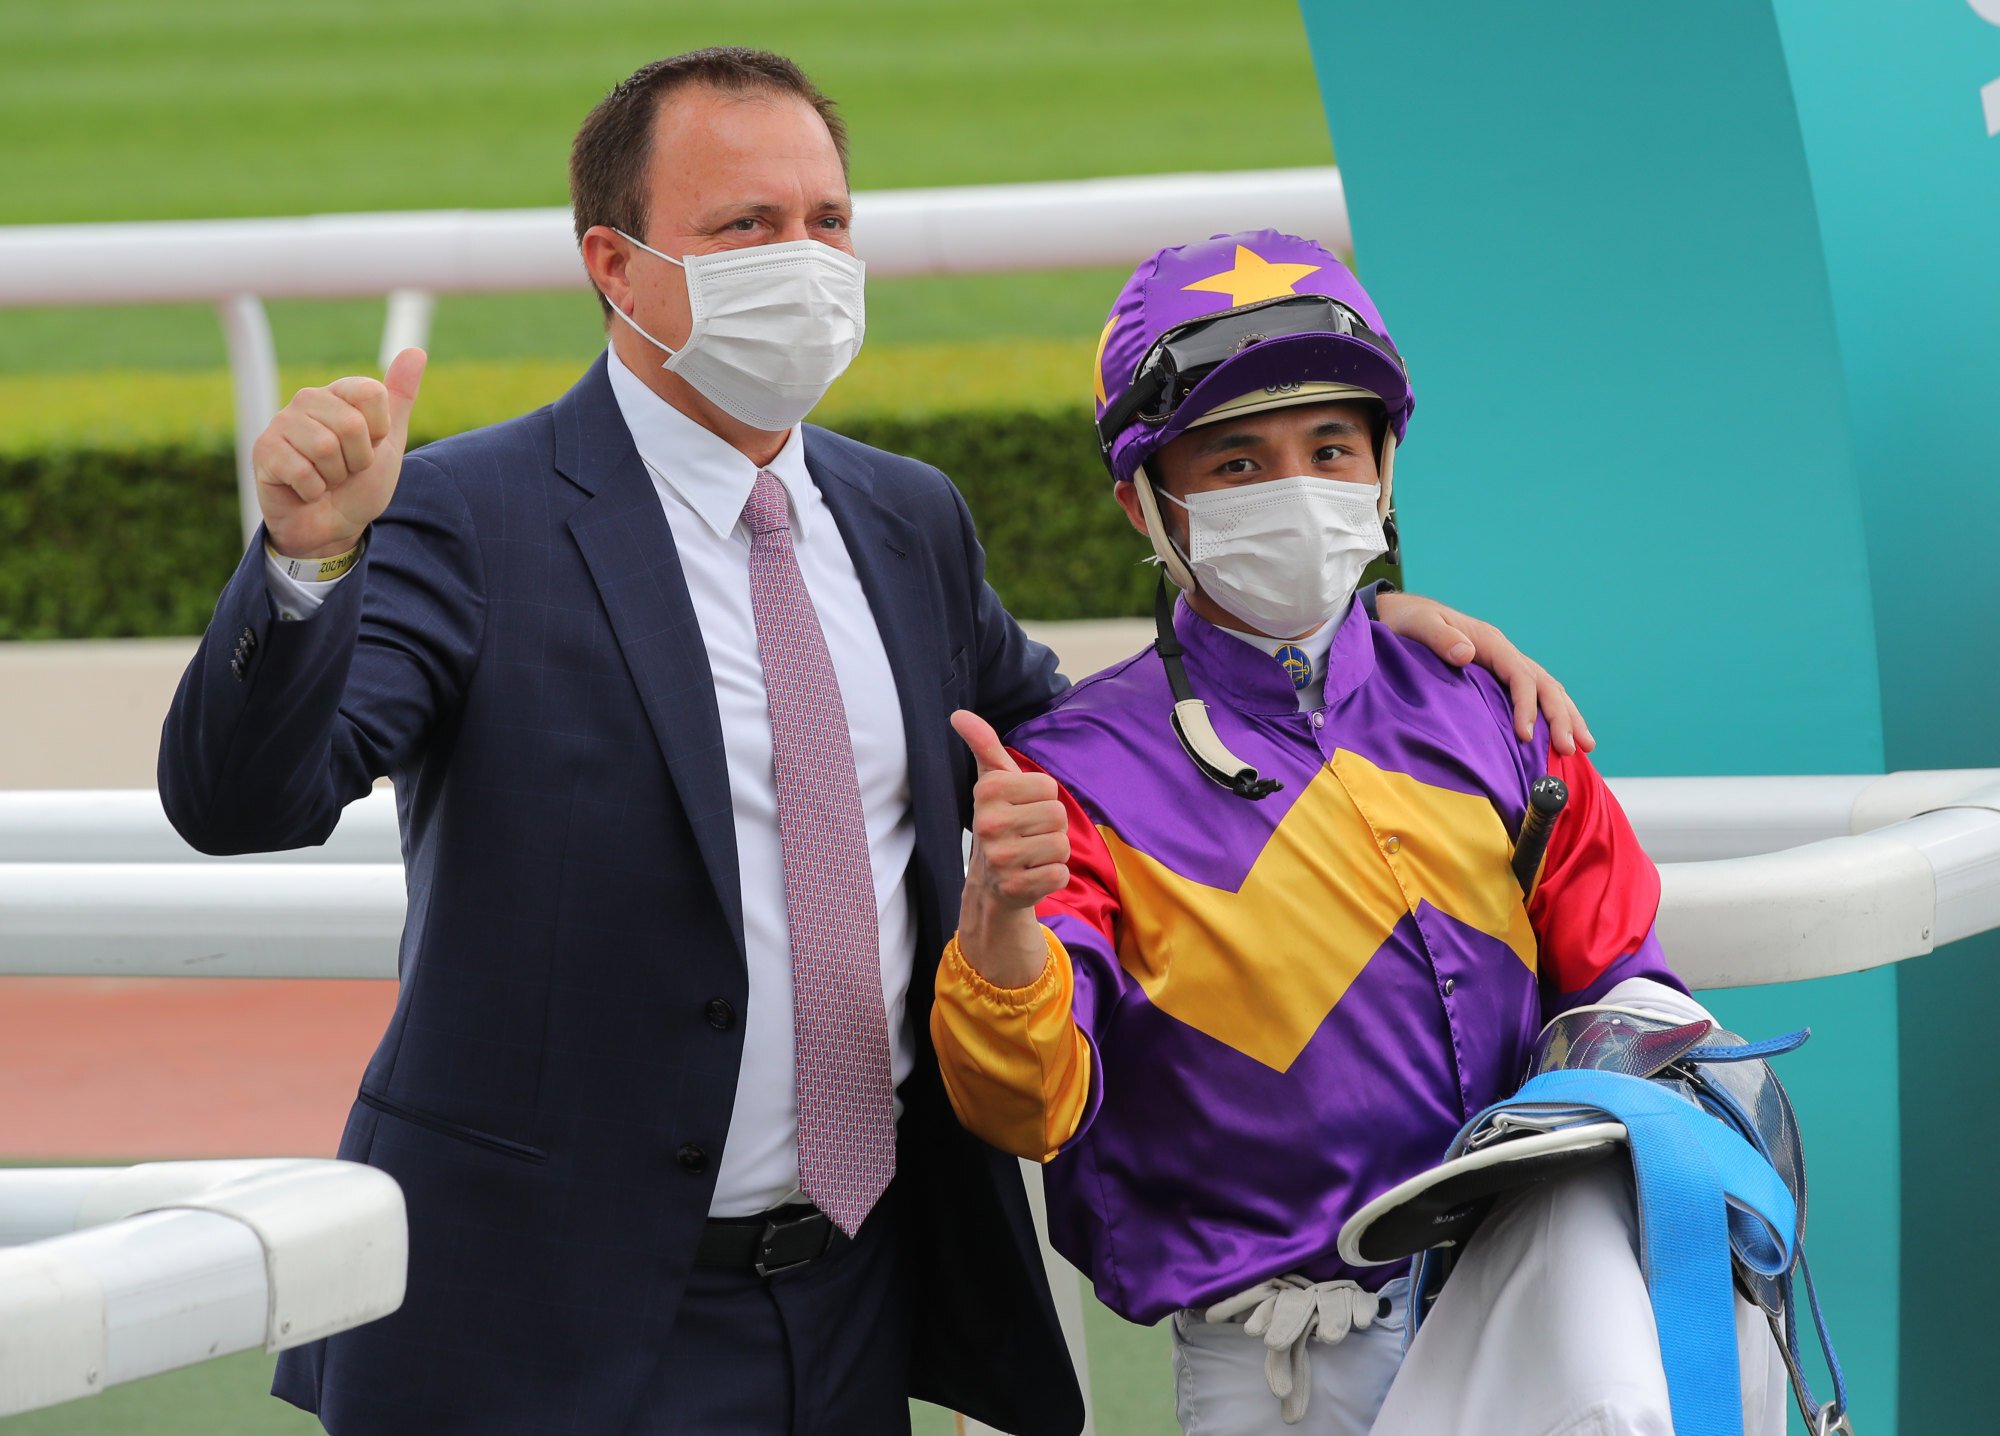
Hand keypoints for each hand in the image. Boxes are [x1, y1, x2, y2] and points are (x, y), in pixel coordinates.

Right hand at [253, 348, 426, 559]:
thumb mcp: (389, 442)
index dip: (380, 432)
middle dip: (358, 460)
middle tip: (346, 470)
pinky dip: (313, 491)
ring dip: (335, 477)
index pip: (372, 394)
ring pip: (326, 448)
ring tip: (326, 479)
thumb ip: (401, 397)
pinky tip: (306, 489)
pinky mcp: (264, 450)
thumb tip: (416, 351)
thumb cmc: (359, 483)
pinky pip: (303, 471)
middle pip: (351, 425)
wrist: (333, 526)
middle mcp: (308, 399)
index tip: (370, 446)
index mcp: (340, 393)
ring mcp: (282, 423)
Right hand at [951, 709, 1068, 987]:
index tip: (1021, 808)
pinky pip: (1060, 874)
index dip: (1041, 798)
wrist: (989, 882)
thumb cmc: (999, 821)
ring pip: (1062, 844)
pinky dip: (1053, 876)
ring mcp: (1000, 859)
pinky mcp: (1015, 888)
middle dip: (1050, 827)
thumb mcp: (992, 781)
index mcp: (987, 791)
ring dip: (1053, 851)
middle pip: (1057, 815)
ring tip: (1030, 854)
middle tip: (1027, 834)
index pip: (1048, 786)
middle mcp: (988, 825)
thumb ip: (983, 744)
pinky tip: (1032, 875)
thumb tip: (959, 714)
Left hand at [1375, 591, 1594, 754]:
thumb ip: (1440, 638)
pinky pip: (1533, 695)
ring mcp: (1505, 665)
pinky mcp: (1499, 677)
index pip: (1520, 676)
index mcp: (1490, 643)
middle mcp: (1504, 653)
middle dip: (1561, 717)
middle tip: (1572, 749)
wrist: (1403, 616)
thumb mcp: (1419, 625)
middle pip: (1544, 685)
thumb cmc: (1409, 622)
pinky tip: (1559, 736)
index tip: (1525, 736)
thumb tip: (1466, 654)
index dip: (1527, 706)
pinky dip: (1551, 715)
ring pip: (1547, 690)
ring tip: (1584, 747)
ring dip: (1567, 717)